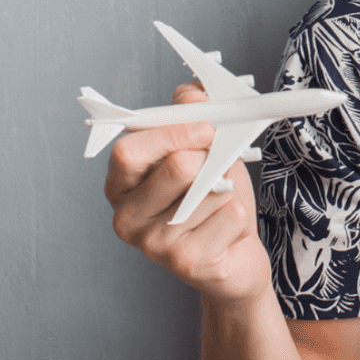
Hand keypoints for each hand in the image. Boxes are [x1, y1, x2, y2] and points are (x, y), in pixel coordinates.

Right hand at [104, 82, 272, 306]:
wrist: (234, 255)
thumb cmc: (211, 196)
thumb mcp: (201, 148)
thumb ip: (190, 112)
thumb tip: (194, 96)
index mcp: (121, 184)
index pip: (129, 151)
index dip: (171, 133)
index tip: (207, 127)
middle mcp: (127, 217)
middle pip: (175, 168)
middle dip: (209, 159)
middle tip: (219, 163)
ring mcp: (153, 245)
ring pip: (209, 192)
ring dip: (227, 189)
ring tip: (220, 202)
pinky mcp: (187, 263)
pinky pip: (228, 215)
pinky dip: (238, 215)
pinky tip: (226, 230)